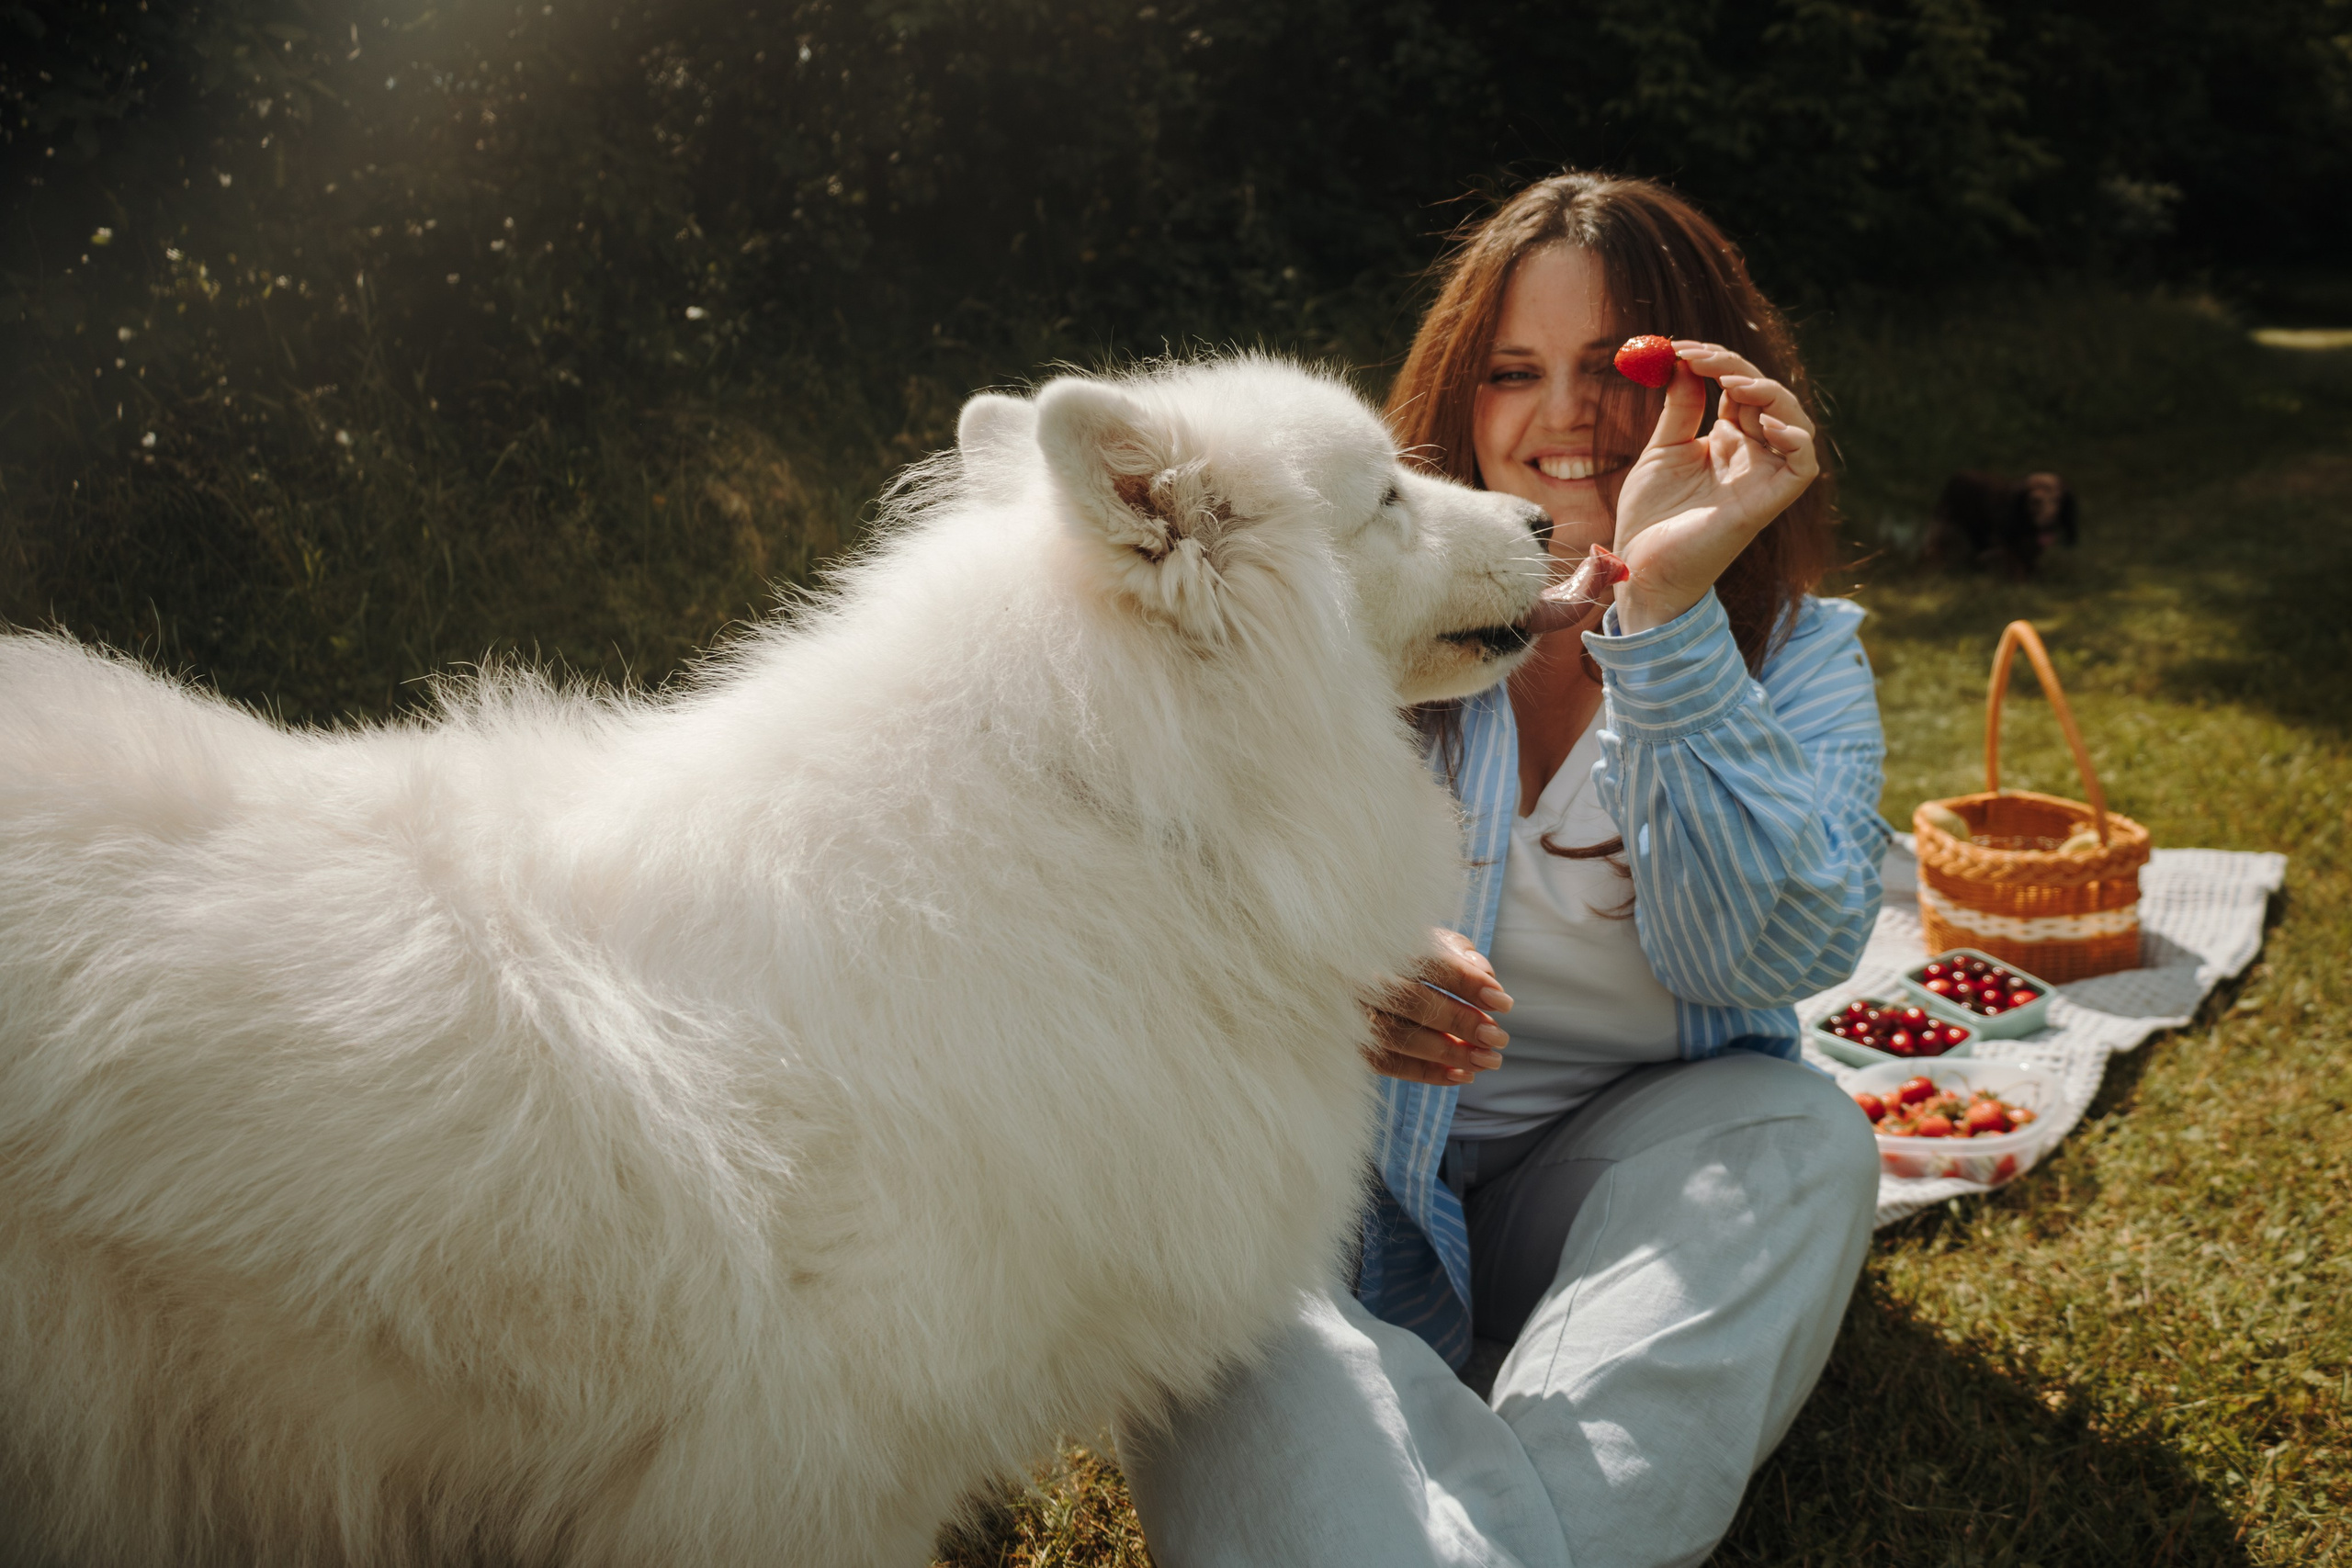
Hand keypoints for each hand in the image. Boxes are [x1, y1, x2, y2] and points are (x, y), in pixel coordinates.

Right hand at [1363, 929, 1512, 1085]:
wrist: (1357, 976)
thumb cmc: (1410, 958)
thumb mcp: (1436, 944)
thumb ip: (1463, 957)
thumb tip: (1487, 980)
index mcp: (1390, 947)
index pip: (1432, 963)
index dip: (1469, 984)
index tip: (1504, 1003)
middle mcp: (1366, 978)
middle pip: (1414, 1002)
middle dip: (1461, 1022)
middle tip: (1500, 1038)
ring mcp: (1355, 1012)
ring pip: (1400, 1037)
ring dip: (1449, 1054)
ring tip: (1488, 1061)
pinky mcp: (1353, 1043)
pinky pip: (1387, 1065)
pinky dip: (1427, 1074)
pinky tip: (1462, 1076)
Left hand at [1609, 341, 1819, 632]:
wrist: (1640, 566)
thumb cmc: (1650, 516)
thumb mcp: (1661, 451)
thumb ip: (1679, 407)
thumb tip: (1683, 361)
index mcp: (1727, 439)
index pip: (1738, 386)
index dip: (1715, 362)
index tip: (1679, 347)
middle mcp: (1751, 453)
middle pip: (1765, 395)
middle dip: (1733, 368)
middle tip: (1695, 356)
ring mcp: (1762, 476)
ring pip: (1793, 421)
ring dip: (1767, 393)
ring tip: (1731, 383)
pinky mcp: (1767, 502)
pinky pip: (1802, 465)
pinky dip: (1795, 439)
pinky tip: (1767, 423)